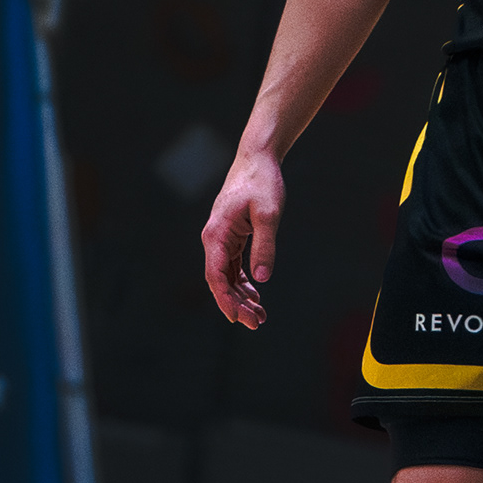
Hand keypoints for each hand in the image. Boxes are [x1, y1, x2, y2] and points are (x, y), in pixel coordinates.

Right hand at [201, 144, 284, 329]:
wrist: (257, 159)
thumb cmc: (262, 182)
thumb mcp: (268, 214)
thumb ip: (265, 246)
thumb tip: (262, 279)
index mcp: (217, 234)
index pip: (215, 276)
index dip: (225, 300)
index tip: (238, 318)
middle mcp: (214, 239)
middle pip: (219, 281)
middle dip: (235, 304)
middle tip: (256, 323)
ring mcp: (221, 238)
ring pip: (226, 277)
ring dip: (240, 297)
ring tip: (259, 316)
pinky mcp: (231, 237)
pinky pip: (233, 267)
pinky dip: (243, 283)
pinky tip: (255, 296)